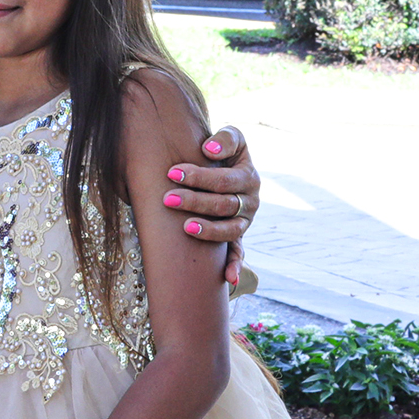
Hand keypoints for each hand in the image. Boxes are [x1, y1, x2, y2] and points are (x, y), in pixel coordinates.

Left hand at [161, 125, 259, 285]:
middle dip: (195, 202)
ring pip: (230, 230)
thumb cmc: (220, 152)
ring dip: (209, 231)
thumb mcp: (231, 139)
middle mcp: (250, 201)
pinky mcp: (236, 237)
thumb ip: (225, 139)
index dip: (199, 177)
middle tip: (168, 199)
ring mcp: (244, 221)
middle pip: (224, 205)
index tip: (172, 173)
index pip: (224, 180)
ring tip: (185, 227)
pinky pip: (238, 253)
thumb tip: (209, 150)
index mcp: (248, 177)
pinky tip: (229, 279)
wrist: (223, 167)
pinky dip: (235, 267)